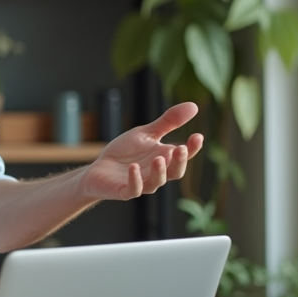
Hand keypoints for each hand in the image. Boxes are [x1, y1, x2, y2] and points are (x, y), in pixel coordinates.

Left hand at [79, 102, 202, 201]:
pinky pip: (133, 189)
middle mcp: (156, 173)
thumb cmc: (125, 152)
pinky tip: (134, 167)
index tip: (198, 136)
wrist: (99, 168)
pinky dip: (134, 180)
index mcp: (164, 159)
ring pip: (156, 182)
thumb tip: (194, 106)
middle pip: (175, 172)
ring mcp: (141, 183)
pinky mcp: (124, 191)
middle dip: (179, 162)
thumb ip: (168, 122)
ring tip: (159, 158)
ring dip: (159, 172)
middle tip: (180, 148)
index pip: (183, 155)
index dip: (192, 148)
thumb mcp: (146, 133)